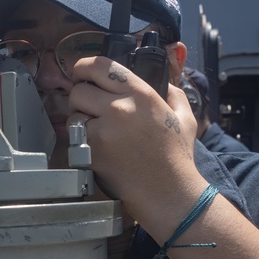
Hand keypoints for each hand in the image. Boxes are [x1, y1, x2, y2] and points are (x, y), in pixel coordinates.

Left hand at [67, 56, 205, 224]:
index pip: (100, 65)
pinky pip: (74, 135)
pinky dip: (81, 139)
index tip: (81, 72)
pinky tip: (97, 146)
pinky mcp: (92, 150)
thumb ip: (173, 94)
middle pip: (79, 89)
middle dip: (81, 97)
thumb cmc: (177, 158)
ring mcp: (103, 130)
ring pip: (73, 113)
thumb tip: (163, 83)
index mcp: (141, 94)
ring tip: (97, 130)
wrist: (168, 193)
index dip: (84, 67)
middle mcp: (120, 107)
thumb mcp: (185, 117)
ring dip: (80, 119)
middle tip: (90, 107)